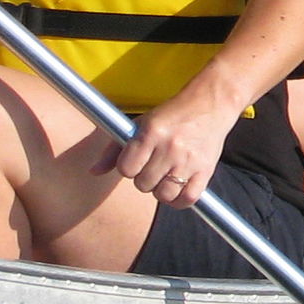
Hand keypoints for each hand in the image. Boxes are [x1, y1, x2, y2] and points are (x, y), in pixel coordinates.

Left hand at [106, 95, 236, 208]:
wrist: (211, 104)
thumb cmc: (172, 115)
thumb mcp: (141, 124)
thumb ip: (115, 149)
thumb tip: (93, 172)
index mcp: (151, 133)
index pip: (126, 169)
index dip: (129, 167)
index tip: (137, 160)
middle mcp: (170, 147)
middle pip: (143, 184)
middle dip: (144, 178)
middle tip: (154, 165)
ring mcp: (189, 161)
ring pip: (163, 195)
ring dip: (161, 190)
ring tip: (165, 176)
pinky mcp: (206, 170)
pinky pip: (187, 199)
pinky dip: (180, 200)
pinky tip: (179, 188)